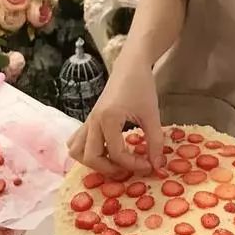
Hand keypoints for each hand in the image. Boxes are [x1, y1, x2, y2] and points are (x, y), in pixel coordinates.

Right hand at [67, 51, 163, 175]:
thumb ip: (155, 141)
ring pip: (76, 151)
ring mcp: (88, 120)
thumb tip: (157, 167)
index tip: (149, 165)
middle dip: (110, 169)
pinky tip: (105, 151)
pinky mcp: (89, 119)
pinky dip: (86, 152)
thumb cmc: (142, 87)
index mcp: (108, 118)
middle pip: (91, 157)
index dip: (134, 164)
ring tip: (113, 162)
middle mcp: (93, 121)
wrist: (131, 66)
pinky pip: (77, 141)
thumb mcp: (152, 114)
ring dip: (93, 162)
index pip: (117, 153)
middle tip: (129, 169)